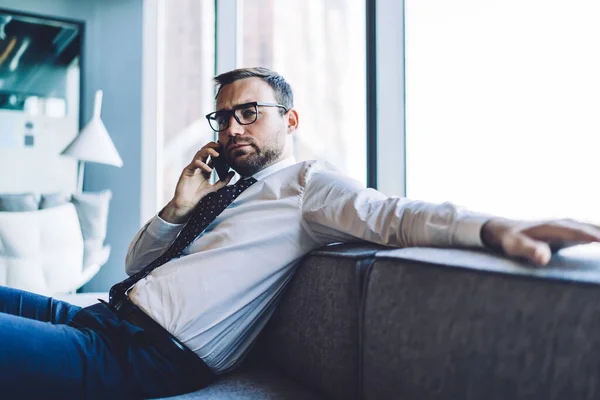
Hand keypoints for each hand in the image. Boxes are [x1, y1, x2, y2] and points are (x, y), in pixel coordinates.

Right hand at [159, 142, 233, 222]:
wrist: (187, 203)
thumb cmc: (199, 195)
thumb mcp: (214, 187)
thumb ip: (223, 181)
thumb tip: (233, 173)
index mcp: (205, 168)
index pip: (212, 156)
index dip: (218, 151)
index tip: (226, 149)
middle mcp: (199, 166)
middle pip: (205, 150)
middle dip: (212, 146)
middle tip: (221, 146)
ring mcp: (193, 167)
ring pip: (199, 153)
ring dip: (208, 151)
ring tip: (217, 154)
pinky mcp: (187, 170)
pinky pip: (195, 163)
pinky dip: (203, 165)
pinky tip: (209, 170)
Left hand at [481, 218, 599, 265]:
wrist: (507, 230)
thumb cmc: (510, 240)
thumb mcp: (515, 246)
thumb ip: (529, 250)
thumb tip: (543, 258)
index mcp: (554, 227)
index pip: (578, 232)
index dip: (593, 236)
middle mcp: (566, 224)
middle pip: (593, 229)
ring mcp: (571, 227)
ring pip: (596, 229)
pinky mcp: (573, 233)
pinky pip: (594, 233)